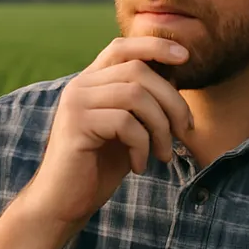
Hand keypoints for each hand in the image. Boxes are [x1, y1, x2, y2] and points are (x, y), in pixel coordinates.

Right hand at [21, 36, 193, 227]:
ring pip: (136, 95)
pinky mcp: (77, 124)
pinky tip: (139, 166)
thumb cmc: (98, 167)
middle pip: (138, 71)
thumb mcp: (127, 129)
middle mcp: (80, 86)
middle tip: (185, 132)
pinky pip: (125, 123)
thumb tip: (177, 77)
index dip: (154, 45)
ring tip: (164, 155)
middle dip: (172, 101)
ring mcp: (76, 103)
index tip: (185, 55)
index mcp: (90, 82)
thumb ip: (143, 103)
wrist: (63, 202)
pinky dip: (142, 146)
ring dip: (161, 127)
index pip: (122, 47)